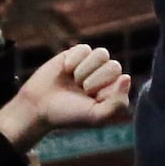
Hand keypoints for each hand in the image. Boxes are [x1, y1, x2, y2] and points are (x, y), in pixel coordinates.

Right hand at [0, 42, 129, 147]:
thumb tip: (126, 77)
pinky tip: (66, 71)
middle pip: (114, 66)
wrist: (38, 106)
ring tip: (74, 81)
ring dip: (85, 70)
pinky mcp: (75, 54)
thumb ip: (118, 103)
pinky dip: (74, 60)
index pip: (122, 80)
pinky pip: (84, 48)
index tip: (91, 101)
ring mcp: (90, 64)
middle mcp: (104, 77)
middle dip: (95, 80)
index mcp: (113, 92)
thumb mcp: (96, 117)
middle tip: (81, 91)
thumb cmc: (68, 114)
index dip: (105, 90)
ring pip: (102, 54)